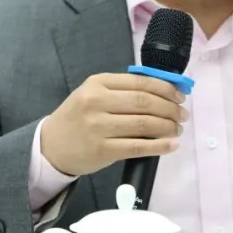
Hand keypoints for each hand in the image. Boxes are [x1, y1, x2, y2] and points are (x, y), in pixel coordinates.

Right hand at [39, 73, 188, 176]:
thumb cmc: (78, 117)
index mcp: (97, 83)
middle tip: (182, 115)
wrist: (50, 146)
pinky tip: (171, 145)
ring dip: (168, 127)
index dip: (165, 88)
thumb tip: (164, 90)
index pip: (140, 82)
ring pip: (144, 124)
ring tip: (177, 129)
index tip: (179, 96)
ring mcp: (98, 127)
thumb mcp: (93, 93)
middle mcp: (97, 102)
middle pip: (145, 102)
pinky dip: (159, 146)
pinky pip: (138, 147)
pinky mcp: (102, 150)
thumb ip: (123, 90)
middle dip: (170, 108)